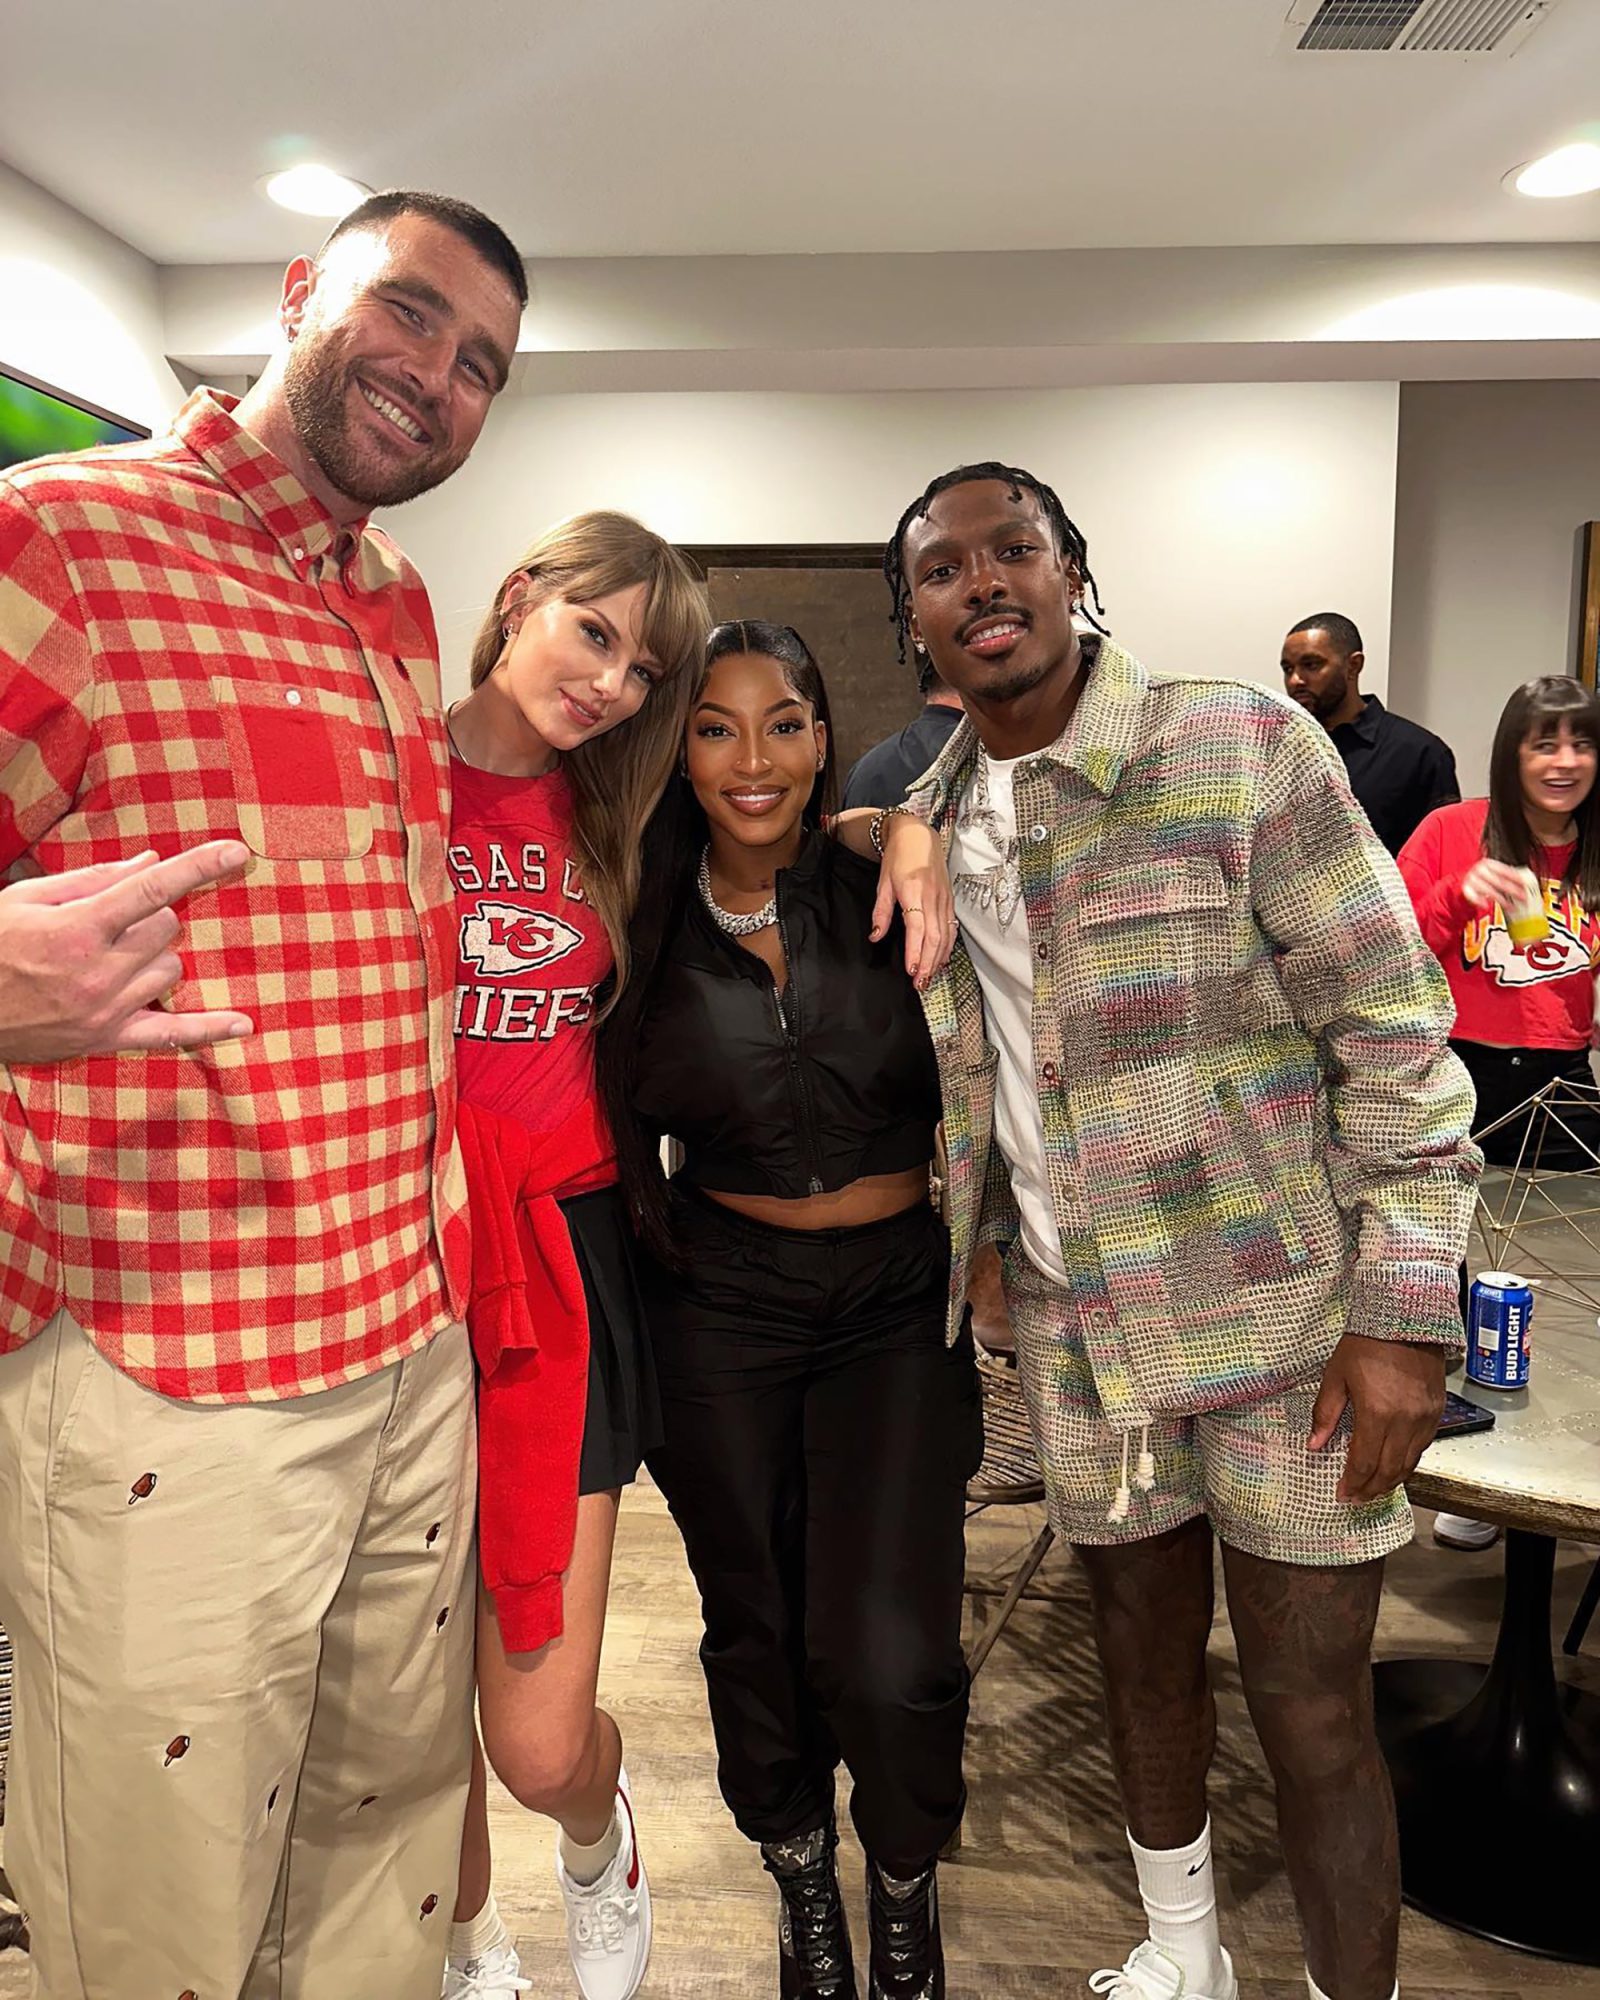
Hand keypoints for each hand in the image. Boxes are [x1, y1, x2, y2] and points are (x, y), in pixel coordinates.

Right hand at [0, 843, 253, 1062]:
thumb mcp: (26, 898)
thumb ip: (93, 880)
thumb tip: (150, 863)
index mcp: (77, 928)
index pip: (152, 889)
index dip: (199, 866)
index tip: (237, 851)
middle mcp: (97, 971)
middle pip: (167, 928)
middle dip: (150, 916)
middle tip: (112, 921)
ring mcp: (105, 1009)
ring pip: (172, 969)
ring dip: (155, 957)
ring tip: (111, 958)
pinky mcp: (106, 1039)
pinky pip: (172, 1035)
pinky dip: (209, 1030)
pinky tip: (244, 1025)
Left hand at [870, 813, 956, 988]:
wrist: (918, 834)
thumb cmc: (898, 857)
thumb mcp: (883, 883)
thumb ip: (881, 912)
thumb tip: (876, 937)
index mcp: (914, 891)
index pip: (916, 927)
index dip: (915, 950)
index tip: (911, 970)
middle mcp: (933, 897)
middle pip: (934, 936)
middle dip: (928, 963)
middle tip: (921, 984)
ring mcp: (944, 899)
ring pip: (945, 935)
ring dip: (938, 959)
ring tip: (929, 978)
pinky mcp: (950, 900)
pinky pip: (951, 927)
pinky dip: (947, 946)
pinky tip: (941, 960)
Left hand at [1308, 1333, 1445, 1504]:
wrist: (1405, 1319)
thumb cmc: (1366, 1344)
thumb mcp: (1335, 1376)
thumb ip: (1326, 1414)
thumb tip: (1314, 1444)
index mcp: (1377, 1414)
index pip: (1364, 1462)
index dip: (1353, 1483)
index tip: (1342, 1494)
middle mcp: (1405, 1422)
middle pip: (1389, 1470)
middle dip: (1371, 1489)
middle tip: (1357, 1498)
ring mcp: (1425, 1418)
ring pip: (1409, 1463)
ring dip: (1391, 1480)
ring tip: (1373, 1488)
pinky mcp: (1437, 1412)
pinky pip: (1423, 1447)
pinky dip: (1407, 1461)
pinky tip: (1394, 1465)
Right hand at [1461, 858, 1537, 911]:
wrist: (1461, 882)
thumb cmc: (1481, 879)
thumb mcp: (1493, 874)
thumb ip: (1505, 877)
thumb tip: (1524, 883)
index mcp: (1488, 863)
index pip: (1505, 871)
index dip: (1517, 878)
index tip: (1526, 885)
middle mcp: (1479, 870)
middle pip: (1499, 881)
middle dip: (1513, 890)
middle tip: (1523, 897)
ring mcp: (1472, 879)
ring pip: (1488, 890)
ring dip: (1500, 899)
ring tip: (1510, 907)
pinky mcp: (1465, 888)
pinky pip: (1473, 896)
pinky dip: (1479, 901)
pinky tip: (1486, 905)